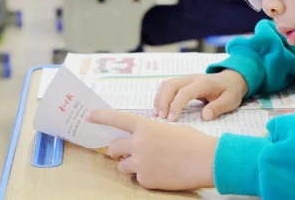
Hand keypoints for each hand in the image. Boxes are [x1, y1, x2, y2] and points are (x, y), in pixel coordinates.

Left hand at [87, 109, 217, 190]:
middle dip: (118, 151)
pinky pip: (137, 178)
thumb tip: (144, 140)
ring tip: (151, 164)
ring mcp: (140, 163)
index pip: (117, 119)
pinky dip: (146, 177)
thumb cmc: (193, 142)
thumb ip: (152, 132)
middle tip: (127, 153)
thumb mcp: (171, 129)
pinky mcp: (145, 179)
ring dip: (131, 165)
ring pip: (122, 166)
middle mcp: (138, 144)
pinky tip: (162, 173)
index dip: (101, 116)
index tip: (89, 116)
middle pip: (114, 148)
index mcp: (145, 127)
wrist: (205, 161)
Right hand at [154, 70, 247, 121]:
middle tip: (161, 118)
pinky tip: (160, 109)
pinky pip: (168, 86)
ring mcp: (186, 79)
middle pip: (171, 85)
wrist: (232, 79)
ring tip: (157, 115)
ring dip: (159, 99)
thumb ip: (218, 107)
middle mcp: (192, 79)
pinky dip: (161, 97)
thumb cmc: (230, 91)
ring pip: (167, 84)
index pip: (185, 92)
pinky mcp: (183, 83)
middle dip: (163, 101)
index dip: (176, 105)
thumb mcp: (230, 101)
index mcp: (203, 83)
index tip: (171, 120)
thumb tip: (205, 116)